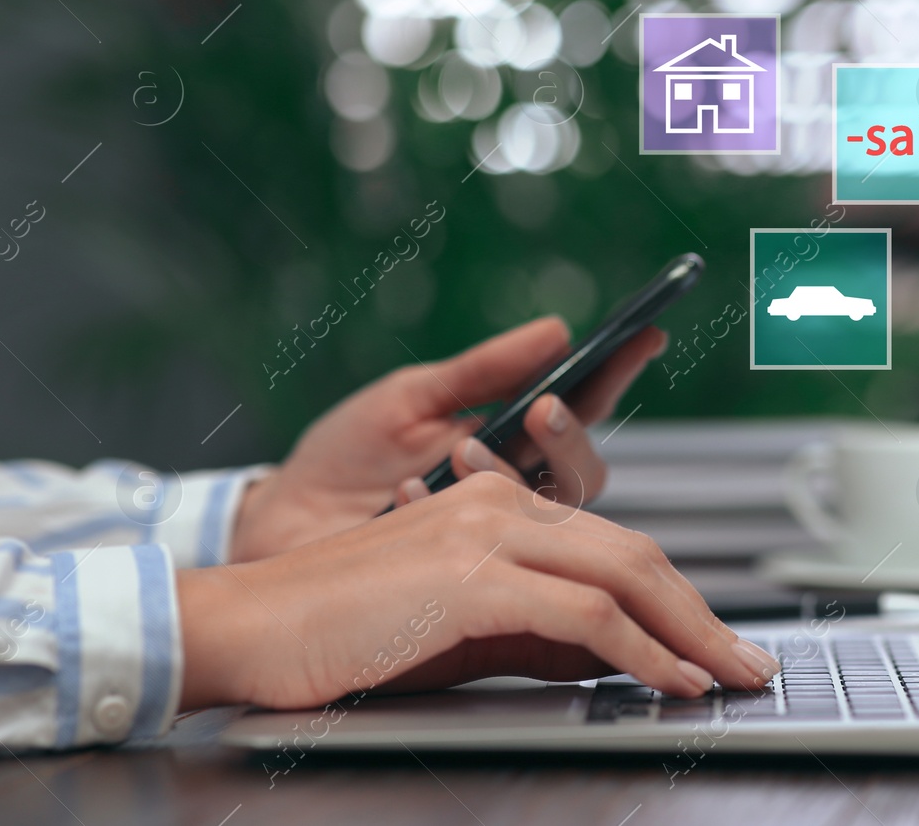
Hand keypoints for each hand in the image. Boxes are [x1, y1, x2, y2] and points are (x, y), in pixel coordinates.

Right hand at [179, 462, 779, 709]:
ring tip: (729, 678)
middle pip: (635, 554)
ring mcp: (486, 531)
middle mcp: (500, 503)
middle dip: (702, 615)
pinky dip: (642, 650)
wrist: (247, 626)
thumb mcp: (461, 629)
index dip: (677, 595)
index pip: (614, 546)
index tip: (715, 642)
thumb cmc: (340, 632)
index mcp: (497, 503)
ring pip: (625, 574)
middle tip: (748, 663)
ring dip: (690, 633)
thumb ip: (539, 633)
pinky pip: (586, 613)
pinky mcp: (471, 575)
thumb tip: (621, 658)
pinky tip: (670, 683)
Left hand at [230, 317, 666, 561]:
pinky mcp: (473, 587)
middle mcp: (517, 493)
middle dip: (571, 436)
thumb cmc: (343, 463)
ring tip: (463, 446)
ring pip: (557, 519)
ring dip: (514, 474)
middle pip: (587, 471)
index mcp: (512, 440)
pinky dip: (453, 514)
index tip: (643, 337)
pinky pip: (498, 559)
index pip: (584, 408)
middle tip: (541, 407)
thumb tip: (557, 330)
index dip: (619, 374)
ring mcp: (498, 543)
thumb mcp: (410, 398)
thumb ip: (484, 371)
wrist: (276, 527)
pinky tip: (410, 488)